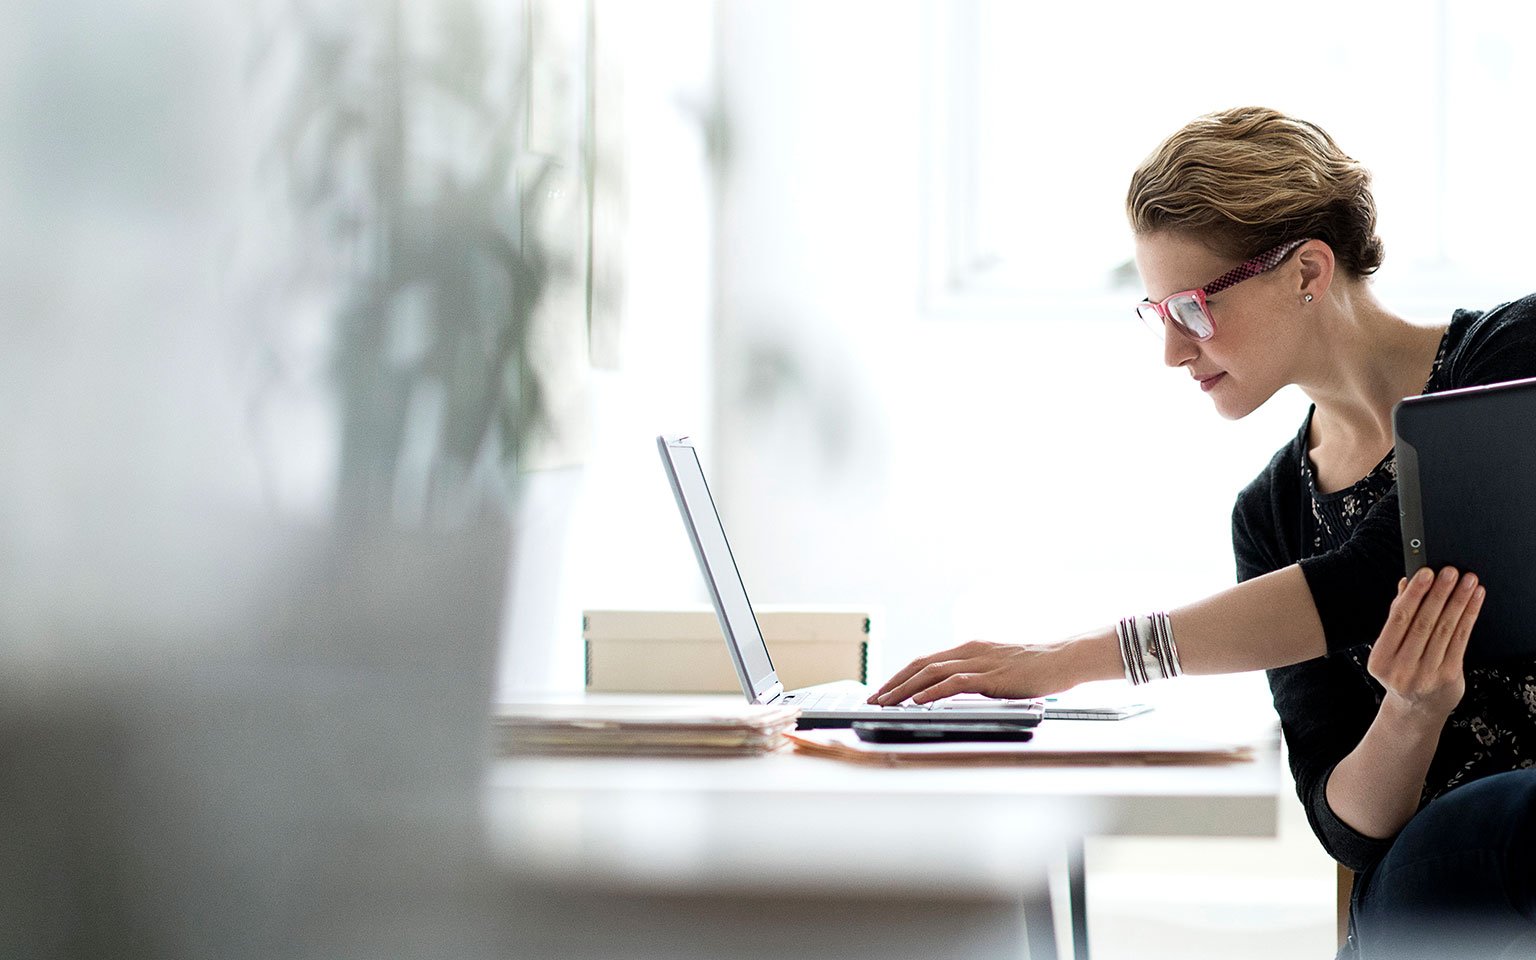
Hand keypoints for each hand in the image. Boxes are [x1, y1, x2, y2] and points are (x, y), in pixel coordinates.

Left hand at [867, 639, 1081, 704]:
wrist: (1065, 659)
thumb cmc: (1035, 668)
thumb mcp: (998, 669)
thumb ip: (976, 677)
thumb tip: (952, 693)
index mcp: (969, 649)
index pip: (925, 661)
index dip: (900, 676)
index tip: (883, 690)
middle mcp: (970, 651)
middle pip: (920, 664)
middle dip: (894, 682)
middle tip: (874, 699)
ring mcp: (980, 661)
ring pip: (932, 672)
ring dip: (905, 688)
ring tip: (887, 702)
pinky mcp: (992, 675)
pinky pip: (955, 682)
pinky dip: (933, 691)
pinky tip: (919, 701)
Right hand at [1368, 566, 1484, 721]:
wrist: (1416, 709)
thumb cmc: (1402, 672)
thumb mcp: (1390, 648)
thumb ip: (1397, 617)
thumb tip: (1405, 584)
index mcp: (1380, 660)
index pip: (1398, 620)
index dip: (1414, 595)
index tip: (1425, 573)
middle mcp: (1402, 669)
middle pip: (1423, 624)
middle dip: (1439, 594)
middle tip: (1450, 572)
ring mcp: (1427, 675)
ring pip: (1445, 631)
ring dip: (1458, 602)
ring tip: (1467, 582)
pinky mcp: (1449, 676)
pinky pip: (1461, 640)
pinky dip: (1469, 617)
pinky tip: (1473, 601)